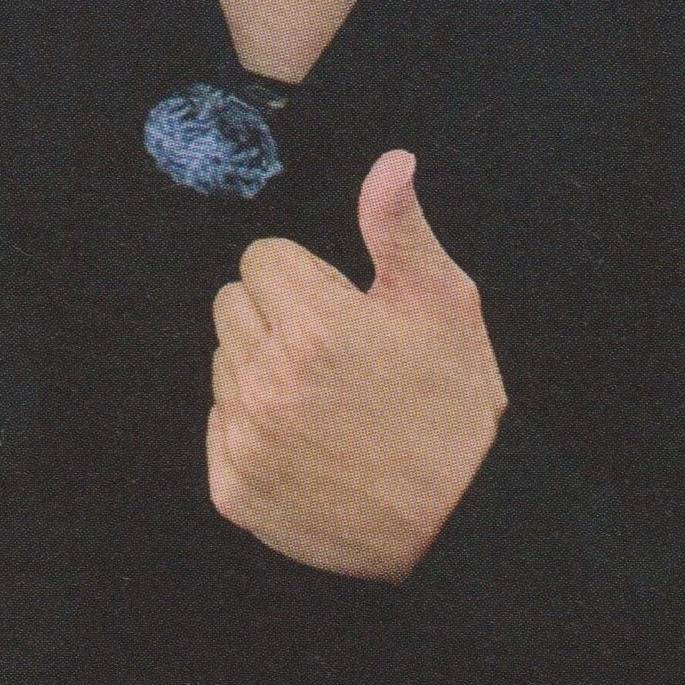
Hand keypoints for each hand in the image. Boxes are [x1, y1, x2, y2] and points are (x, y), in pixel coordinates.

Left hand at [206, 150, 505, 580]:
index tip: (344, 309)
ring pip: (224, 364)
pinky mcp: (234, 489)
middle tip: (334, 355)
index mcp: (315, 324)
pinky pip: (219, 427)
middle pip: (232, 305)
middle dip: (277, 316)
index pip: (261, 259)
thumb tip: (391, 161)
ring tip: (327, 404)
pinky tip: (308, 445)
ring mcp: (246, 439)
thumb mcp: (444, 305)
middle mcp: (269, 380)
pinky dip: (252, 431)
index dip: (307, 277)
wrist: (466, 523)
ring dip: (263, 371)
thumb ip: (399, 229)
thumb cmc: (457, 405)